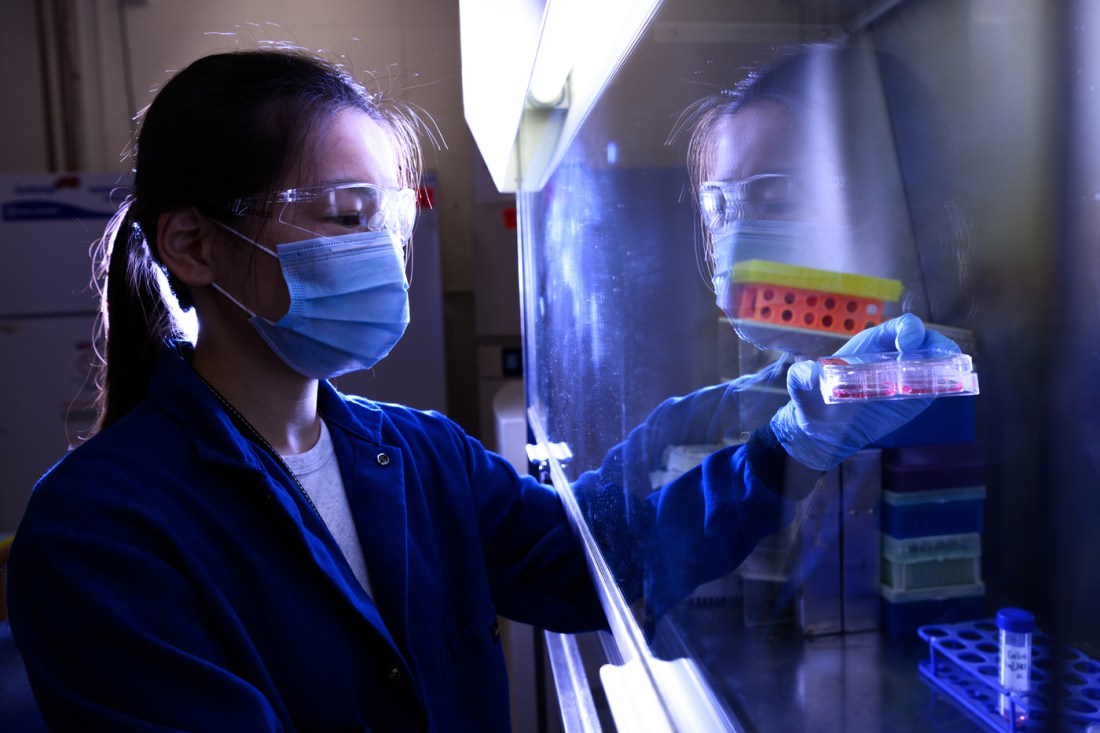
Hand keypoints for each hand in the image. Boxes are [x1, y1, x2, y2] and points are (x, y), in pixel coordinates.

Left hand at [769, 314, 958, 470]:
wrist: (824, 430)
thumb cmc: (815, 400)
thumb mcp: (803, 387)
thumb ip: (803, 377)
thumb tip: (808, 372)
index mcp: (871, 345)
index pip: (899, 327)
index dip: (908, 330)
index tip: (908, 345)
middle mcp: (894, 356)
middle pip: (925, 340)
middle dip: (936, 344)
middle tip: (940, 359)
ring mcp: (908, 376)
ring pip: (937, 360)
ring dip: (949, 363)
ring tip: (953, 373)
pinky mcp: (916, 397)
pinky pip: (938, 385)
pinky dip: (950, 383)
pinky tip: (956, 386)